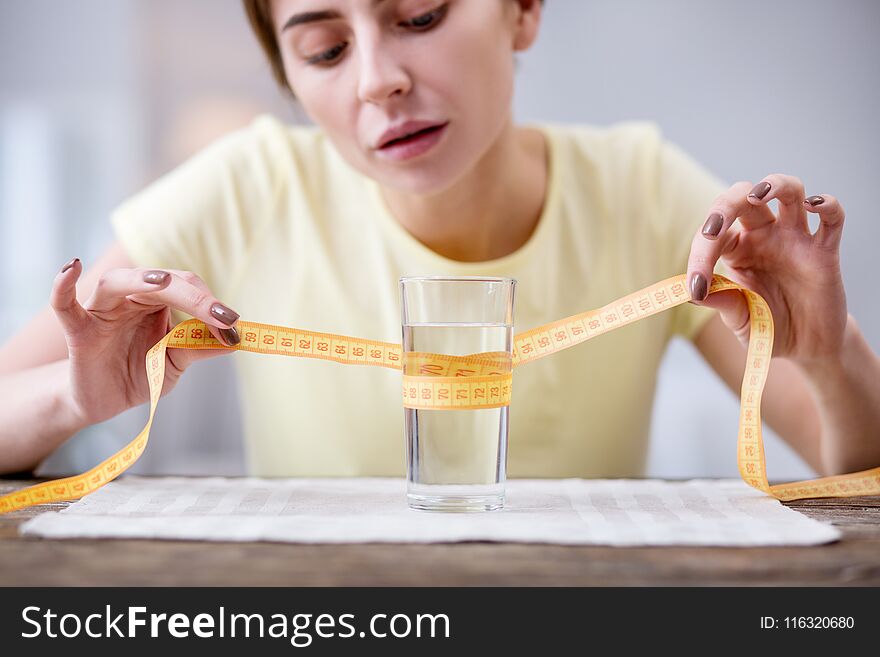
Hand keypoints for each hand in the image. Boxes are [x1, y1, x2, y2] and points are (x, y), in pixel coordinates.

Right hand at [50, 259, 240, 425]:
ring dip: (140, 280)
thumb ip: (200, 347)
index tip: (234, 326)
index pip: (186, 288)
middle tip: (222, 315)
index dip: (211, 304)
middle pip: (160, 282)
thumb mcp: (176, 361)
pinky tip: (69, 268)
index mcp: (157, 301)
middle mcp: (130, 298)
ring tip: (161, 281)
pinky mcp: (78, 331)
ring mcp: (102, 311)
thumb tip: (236, 339)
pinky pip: (64, 305)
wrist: (106, 400)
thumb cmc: (140, 372)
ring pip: (117, 283)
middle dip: (193, 296)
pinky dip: (61, 286)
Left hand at [686, 174, 847, 365]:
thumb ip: (721, 302)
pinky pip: (831, 218)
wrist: (805, 347)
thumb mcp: (739, 318)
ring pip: (788, 192)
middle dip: (725, 206)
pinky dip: (826, 204)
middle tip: (712, 229)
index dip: (700, 256)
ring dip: (774, 184)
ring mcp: (795, 239)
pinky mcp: (824, 251)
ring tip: (758, 193)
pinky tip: (814, 204)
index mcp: (736, 249)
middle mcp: (763, 236)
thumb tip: (688, 293)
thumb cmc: (767, 327)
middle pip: (744, 198)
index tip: (696, 288)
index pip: (713, 236)